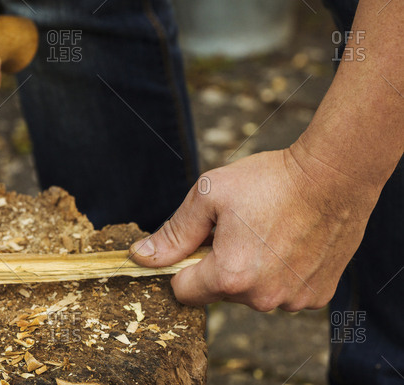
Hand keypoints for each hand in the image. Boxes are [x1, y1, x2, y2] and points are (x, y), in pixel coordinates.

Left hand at [130, 143, 380, 310]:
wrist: (334, 175)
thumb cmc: (269, 180)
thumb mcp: (209, 196)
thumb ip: (173, 233)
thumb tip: (141, 257)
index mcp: (230, 275)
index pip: (184, 292)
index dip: (182, 267)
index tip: (195, 245)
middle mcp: (262, 298)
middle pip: (219, 291)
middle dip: (218, 264)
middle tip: (237, 227)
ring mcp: (293, 300)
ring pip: (252, 293)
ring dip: (251, 270)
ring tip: (267, 232)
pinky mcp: (317, 295)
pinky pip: (283, 291)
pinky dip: (280, 273)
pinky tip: (290, 242)